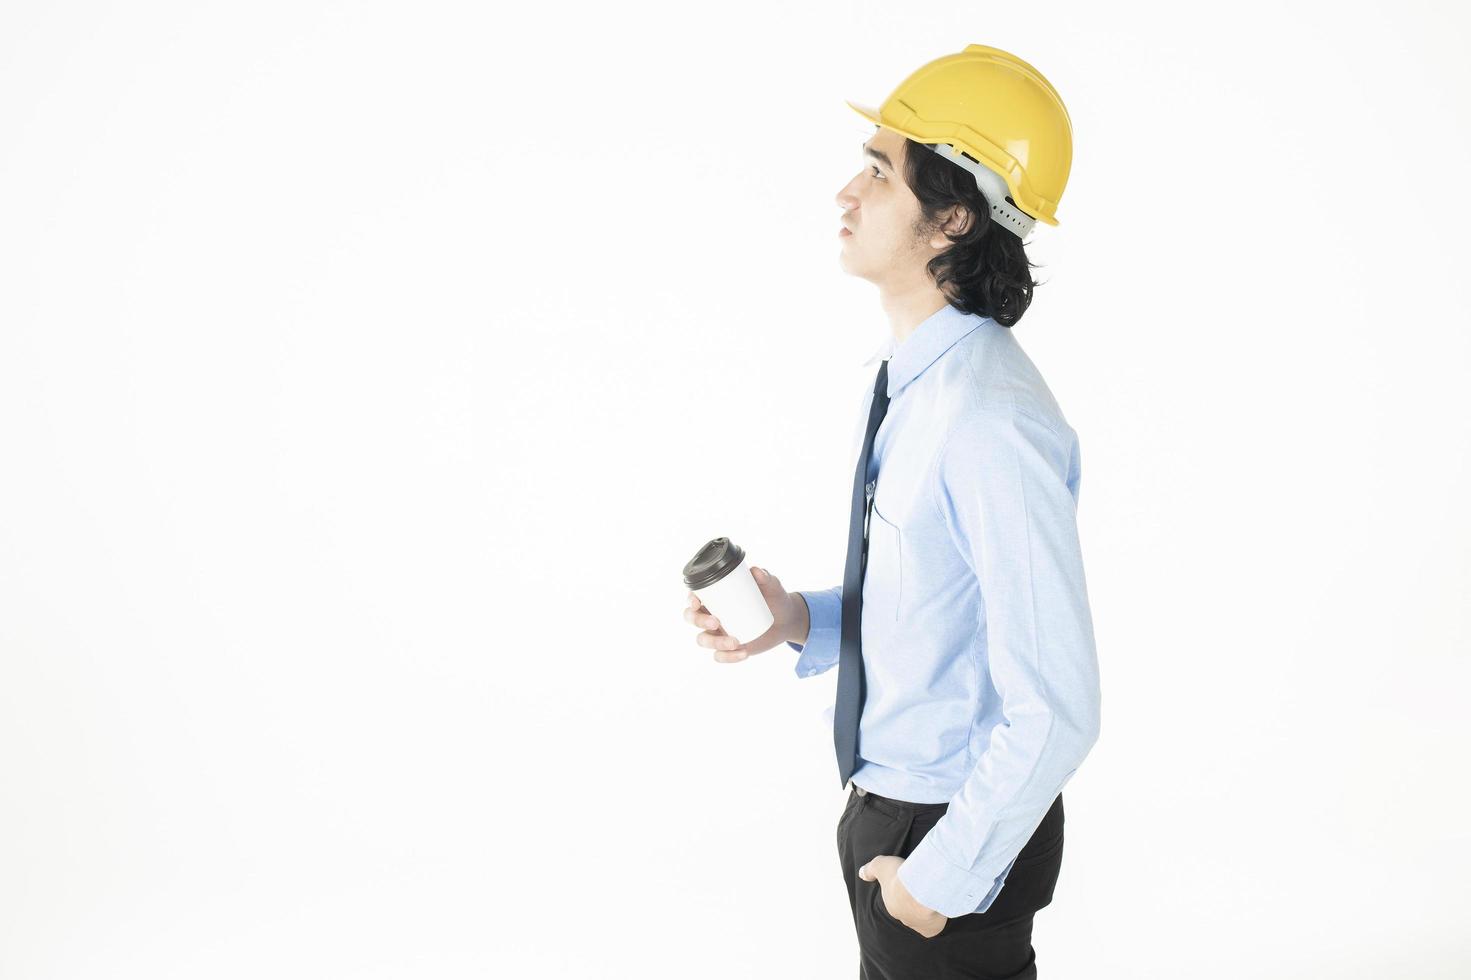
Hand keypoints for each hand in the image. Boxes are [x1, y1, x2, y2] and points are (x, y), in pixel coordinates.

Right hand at [684, 567, 800, 662]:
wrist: (786, 620)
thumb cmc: (774, 598)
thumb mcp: (772, 586)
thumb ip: (765, 577)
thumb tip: (756, 571)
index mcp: (717, 596)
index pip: (695, 596)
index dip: (690, 599)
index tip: (697, 602)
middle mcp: (712, 614)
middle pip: (692, 618)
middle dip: (699, 621)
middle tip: (716, 622)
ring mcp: (719, 632)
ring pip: (703, 640)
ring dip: (715, 642)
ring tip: (736, 641)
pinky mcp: (728, 648)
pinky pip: (720, 656)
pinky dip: (728, 657)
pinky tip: (743, 652)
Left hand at [860, 856, 947, 938]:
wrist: (922, 888)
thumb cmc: (900, 877)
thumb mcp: (881, 865)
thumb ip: (871, 869)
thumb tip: (861, 874)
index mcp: (892, 906)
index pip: (898, 900)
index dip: (904, 891)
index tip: (912, 882)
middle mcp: (903, 918)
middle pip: (910, 910)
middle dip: (916, 902)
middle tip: (925, 887)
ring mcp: (917, 925)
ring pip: (923, 918)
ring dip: (928, 909)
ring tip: (935, 896)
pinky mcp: (932, 929)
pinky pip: (935, 925)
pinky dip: (938, 919)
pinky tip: (942, 908)